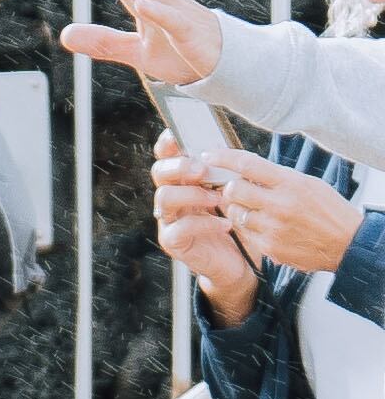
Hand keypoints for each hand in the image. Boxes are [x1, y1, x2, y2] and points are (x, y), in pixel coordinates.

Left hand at [56, 0, 224, 86]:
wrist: (228, 66)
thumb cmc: (181, 52)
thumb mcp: (135, 51)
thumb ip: (103, 42)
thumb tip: (65, 35)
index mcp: (144, 3)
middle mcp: (159, 1)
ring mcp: (176, 15)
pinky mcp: (191, 35)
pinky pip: (174, 22)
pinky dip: (158, 12)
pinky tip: (141, 3)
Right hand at [151, 136, 260, 322]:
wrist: (239, 262)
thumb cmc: (238, 222)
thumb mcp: (235, 193)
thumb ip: (227, 173)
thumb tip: (227, 148)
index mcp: (185, 181)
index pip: (168, 157)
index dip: (168, 145)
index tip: (177, 136)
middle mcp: (172, 198)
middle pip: (159, 173)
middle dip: (179, 167)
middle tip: (202, 170)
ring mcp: (169, 220)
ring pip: (164, 198)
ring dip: (193, 194)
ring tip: (219, 198)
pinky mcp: (174, 242)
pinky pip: (180, 228)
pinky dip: (205, 224)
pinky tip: (226, 224)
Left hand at [193, 147, 365, 274]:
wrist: (348, 243)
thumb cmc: (329, 210)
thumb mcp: (308, 184)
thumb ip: (277, 178)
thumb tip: (245, 170)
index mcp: (292, 183)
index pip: (248, 164)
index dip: (223, 158)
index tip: (209, 155)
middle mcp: (280, 204)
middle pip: (233, 190)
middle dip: (231, 188)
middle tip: (238, 189)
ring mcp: (273, 227)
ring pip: (234, 212)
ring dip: (238, 208)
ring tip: (256, 208)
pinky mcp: (269, 246)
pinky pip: (244, 232)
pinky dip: (248, 226)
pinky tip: (265, 225)